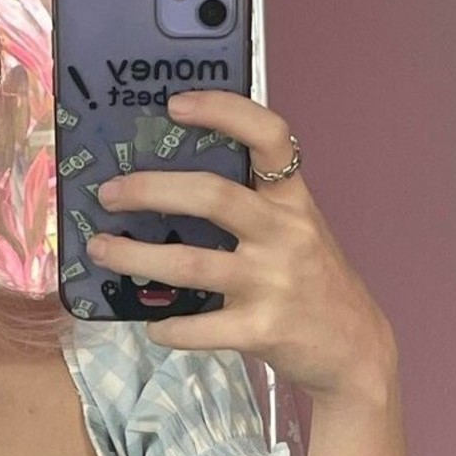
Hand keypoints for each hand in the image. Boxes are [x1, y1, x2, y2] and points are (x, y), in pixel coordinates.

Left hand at [85, 90, 396, 404]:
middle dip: (150, 190)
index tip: (175, 104)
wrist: (354, 351)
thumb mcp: (296, 233)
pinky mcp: (263, 330)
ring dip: (135, 257)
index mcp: (293, 201)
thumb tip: (166, 191)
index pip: (269, 137)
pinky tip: (151, 324)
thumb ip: (251, 210)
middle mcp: (286, 234)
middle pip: (212, 196)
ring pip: (191, 264)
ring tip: (101, 250)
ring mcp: (274, 283)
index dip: (223, 111)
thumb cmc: (313, 285)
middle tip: (109, 194)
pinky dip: (167, 326)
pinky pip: (200, 327)